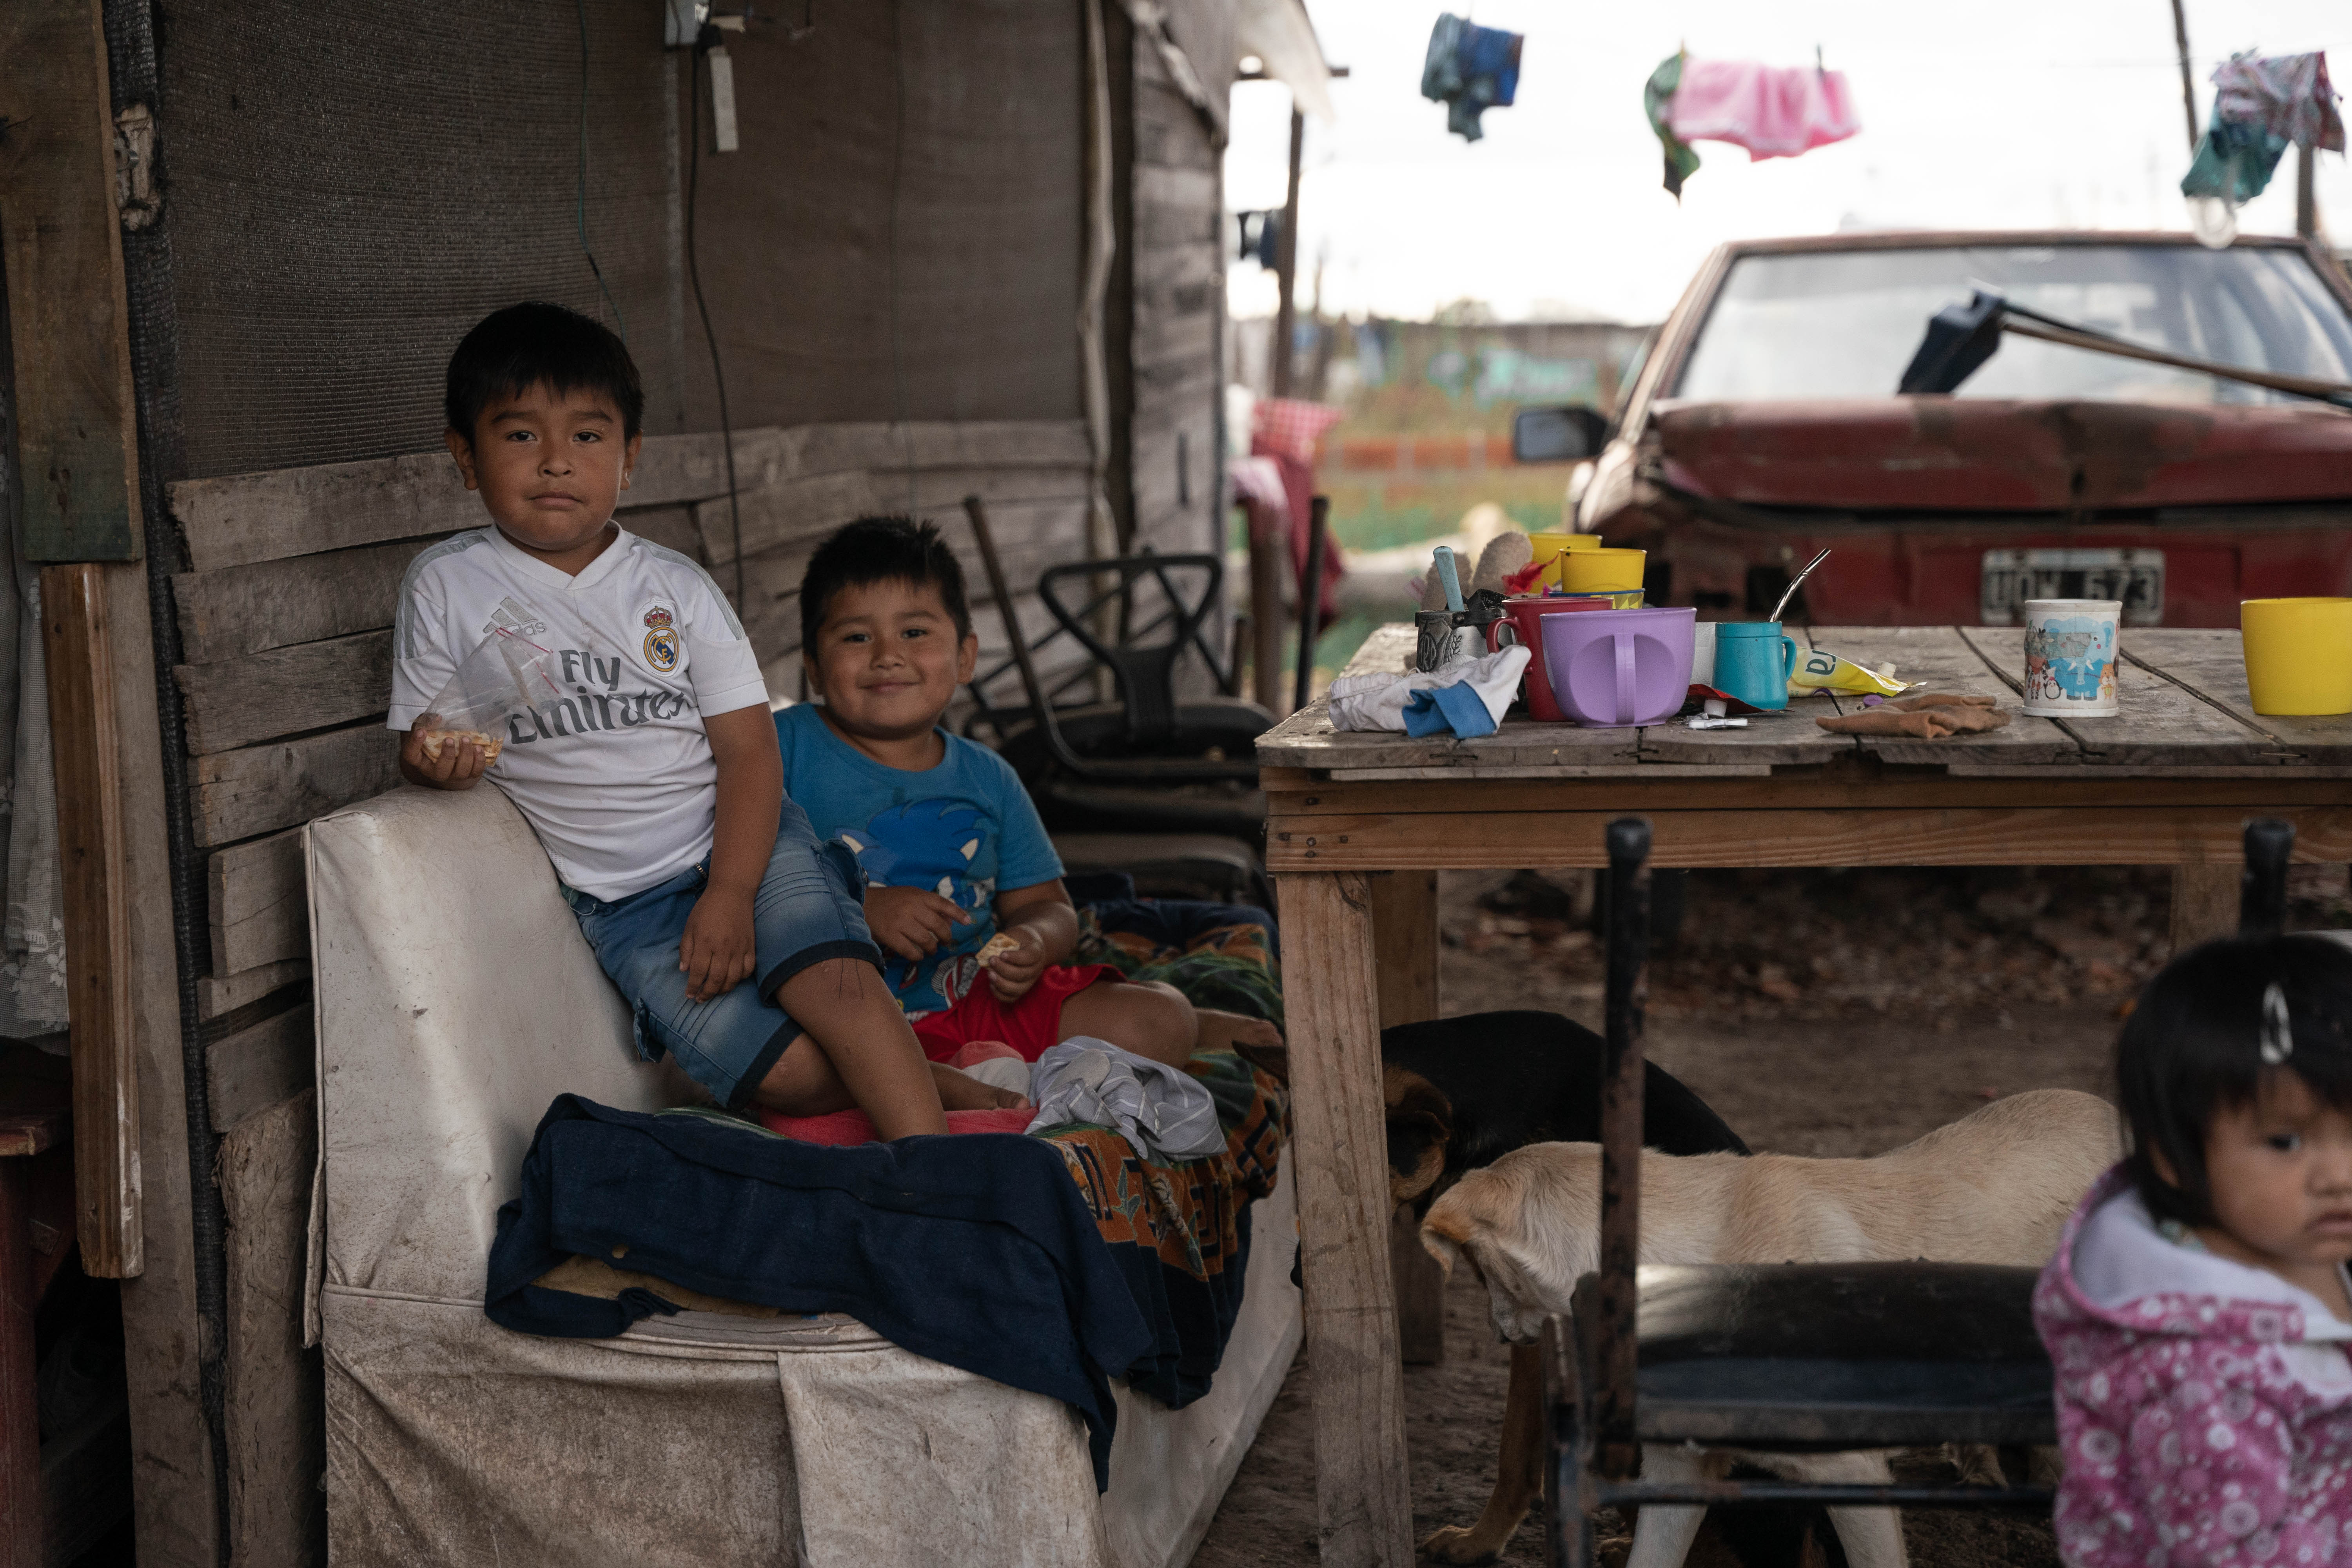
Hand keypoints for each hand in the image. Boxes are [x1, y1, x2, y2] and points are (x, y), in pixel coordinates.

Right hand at [402, 714, 489, 789]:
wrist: (449, 751)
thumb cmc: (434, 739)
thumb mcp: (425, 728)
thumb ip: (426, 721)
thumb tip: (437, 718)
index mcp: (419, 759)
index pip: (410, 755)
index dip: (414, 744)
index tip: (421, 731)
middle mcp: (435, 771)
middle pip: (441, 771)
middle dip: (447, 755)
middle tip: (449, 739)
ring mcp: (453, 775)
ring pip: (461, 772)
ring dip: (465, 756)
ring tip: (466, 740)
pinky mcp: (469, 775)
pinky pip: (475, 772)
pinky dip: (479, 761)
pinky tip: (478, 748)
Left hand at [679, 886, 756, 1001]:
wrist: (733, 892)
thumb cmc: (707, 908)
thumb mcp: (690, 926)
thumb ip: (686, 948)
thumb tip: (684, 970)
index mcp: (705, 943)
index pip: (699, 972)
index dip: (693, 987)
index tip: (689, 995)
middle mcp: (723, 949)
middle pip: (716, 979)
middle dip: (707, 993)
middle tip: (700, 999)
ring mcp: (739, 949)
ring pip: (733, 978)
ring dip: (723, 990)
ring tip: (715, 993)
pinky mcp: (750, 946)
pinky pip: (748, 969)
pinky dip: (741, 979)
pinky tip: (733, 980)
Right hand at [866, 885, 972, 962]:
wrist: (862, 903)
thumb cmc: (890, 901)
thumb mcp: (910, 895)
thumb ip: (928, 905)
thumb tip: (950, 921)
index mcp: (917, 895)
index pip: (943, 904)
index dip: (957, 913)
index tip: (968, 922)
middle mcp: (911, 907)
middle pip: (937, 925)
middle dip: (945, 937)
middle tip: (946, 942)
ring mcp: (900, 921)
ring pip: (925, 940)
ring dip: (932, 948)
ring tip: (931, 950)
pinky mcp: (889, 935)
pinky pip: (909, 950)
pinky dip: (917, 956)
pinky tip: (918, 955)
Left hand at [986, 925, 1047, 1002]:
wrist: (1029, 946)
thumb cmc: (1019, 939)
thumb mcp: (1014, 934)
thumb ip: (1004, 941)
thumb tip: (988, 950)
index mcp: (1037, 952)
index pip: (1029, 957)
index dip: (1015, 958)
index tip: (1002, 954)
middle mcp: (1036, 969)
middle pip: (1023, 974)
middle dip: (1004, 969)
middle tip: (991, 960)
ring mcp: (1030, 981)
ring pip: (1017, 989)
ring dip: (1001, 983)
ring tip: (989, 974)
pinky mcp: (1021, 990)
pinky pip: (1012, 998)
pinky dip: (1000, 994)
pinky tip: (991, 984)